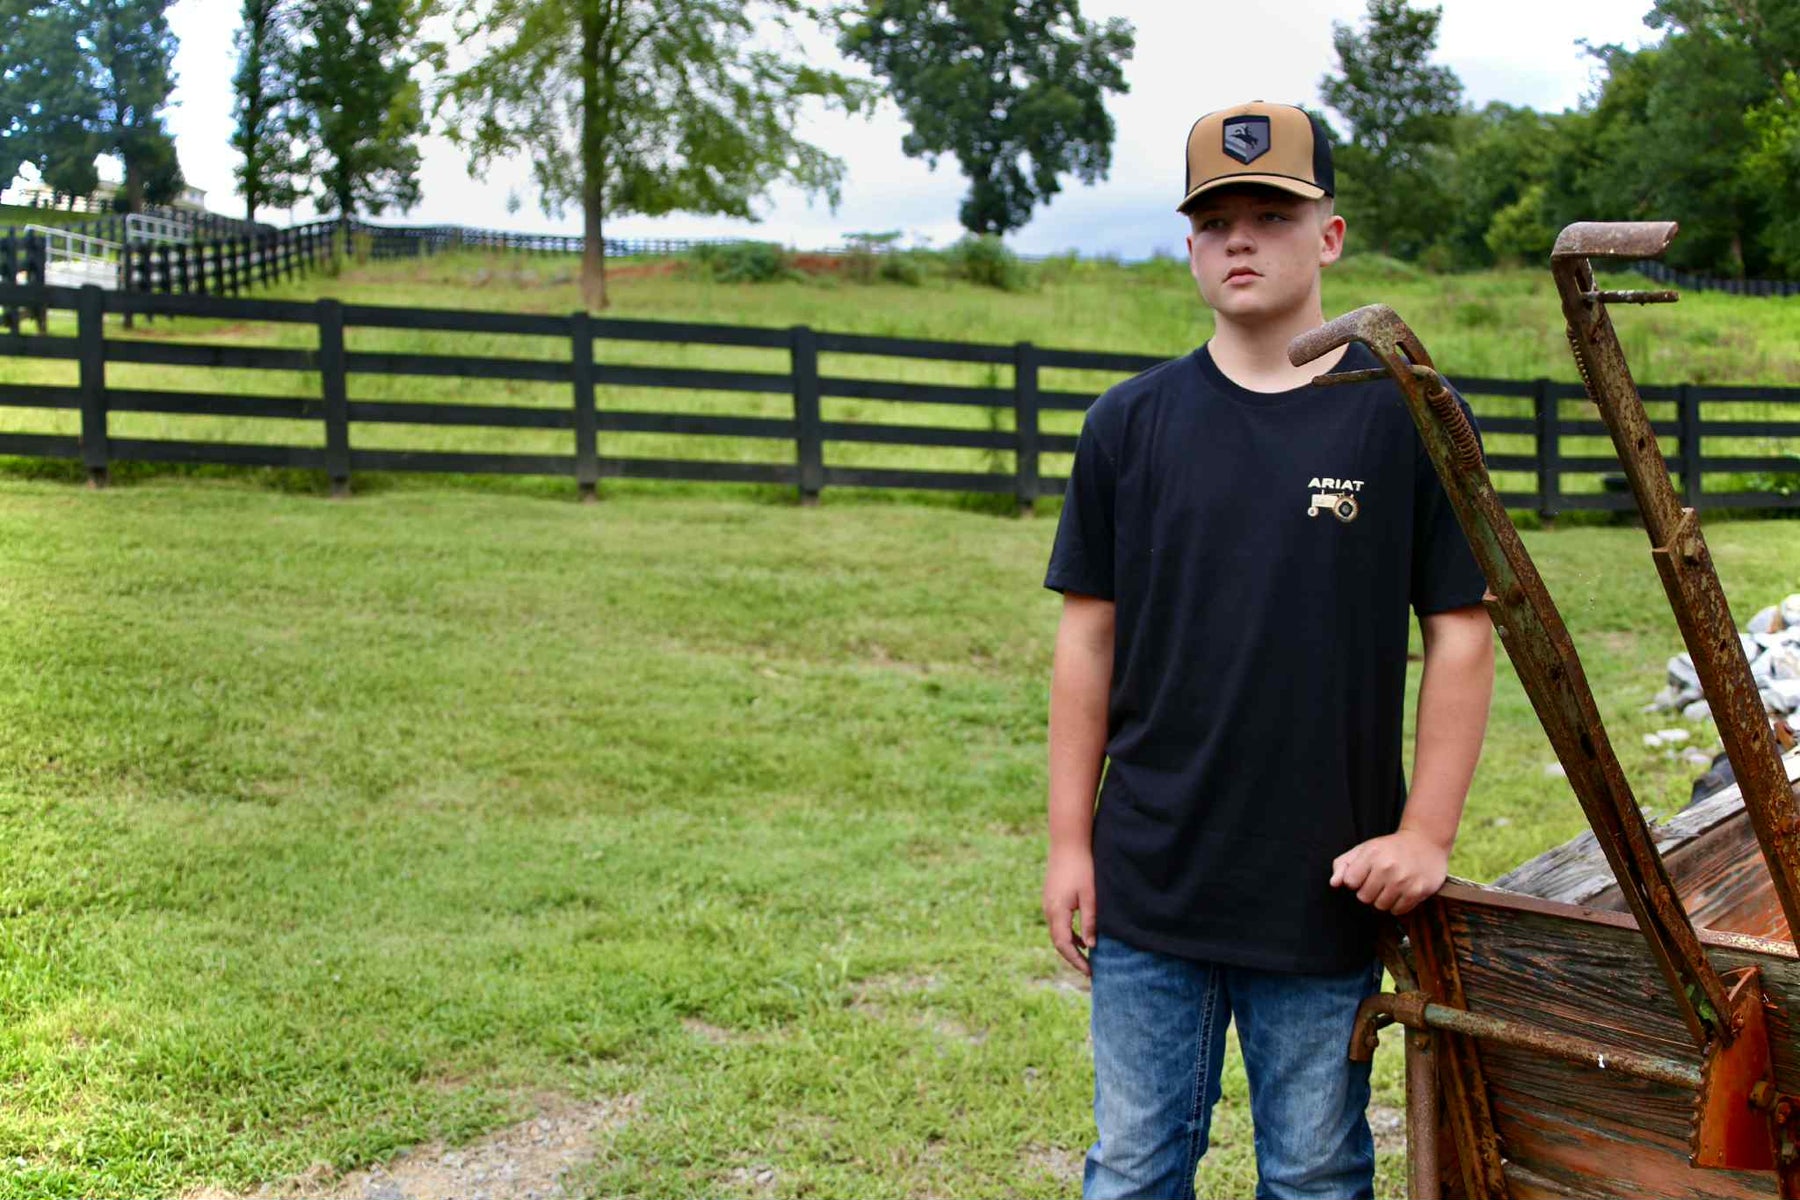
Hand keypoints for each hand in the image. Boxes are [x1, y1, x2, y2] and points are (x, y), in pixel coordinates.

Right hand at [1042, 846, 1095, 975]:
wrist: (1067, 843)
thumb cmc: (1082, 867)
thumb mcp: (1090, 896)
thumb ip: (1090, 921)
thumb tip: (1091, 946)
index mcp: (1057, 911)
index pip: (1065, 945)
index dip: (1076, 960)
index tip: (1090, 972)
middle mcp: (1048, 910)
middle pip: (1058, 942)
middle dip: (1072, 957)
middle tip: (1089, 970)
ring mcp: (1047, 904)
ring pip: (1057, 933)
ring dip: (1070, 946)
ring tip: (1087, 957)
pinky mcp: (1050, 898)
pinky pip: (1057, 923)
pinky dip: (1068, 934)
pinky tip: (1082, 937)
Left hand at [1329, 829, 1448, 915]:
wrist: (1426, 842)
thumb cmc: (1390, 848)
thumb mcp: (1364, 849)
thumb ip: (1343, 865)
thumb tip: (1333, 884)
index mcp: (1371, 854)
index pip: (1350, 882)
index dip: (1355, 881)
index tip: (1364, 876)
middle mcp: (1387, 867)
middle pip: (1364, 897)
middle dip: (1368, 892)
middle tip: (1379, 881)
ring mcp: (1403, 880)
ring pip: (1380, 906)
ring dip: (1383, 900)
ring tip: (1390, 886)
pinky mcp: (1417, 891)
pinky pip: (1398, 911)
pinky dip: (1397, 905)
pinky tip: (1401, 891)